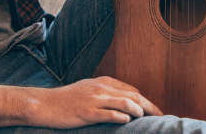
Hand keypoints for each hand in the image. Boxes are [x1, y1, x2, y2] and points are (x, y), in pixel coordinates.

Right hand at [26, 76, 162, 128]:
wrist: (45, 104)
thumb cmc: (66, 99)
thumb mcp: (88, 89)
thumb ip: (105, 92)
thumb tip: (124, 99)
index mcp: (103, 82)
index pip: (131, 90)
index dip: (145, 100)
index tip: (154, 110)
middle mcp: (101, 88)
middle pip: (133, 96)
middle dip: (149, 106)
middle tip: (160, 116)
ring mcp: (94, 100)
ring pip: (125, 103)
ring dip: (139, 112)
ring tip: (145, 119)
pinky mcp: (88, 112)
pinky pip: (110, 115)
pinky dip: (121, 118)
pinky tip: (127, 122)